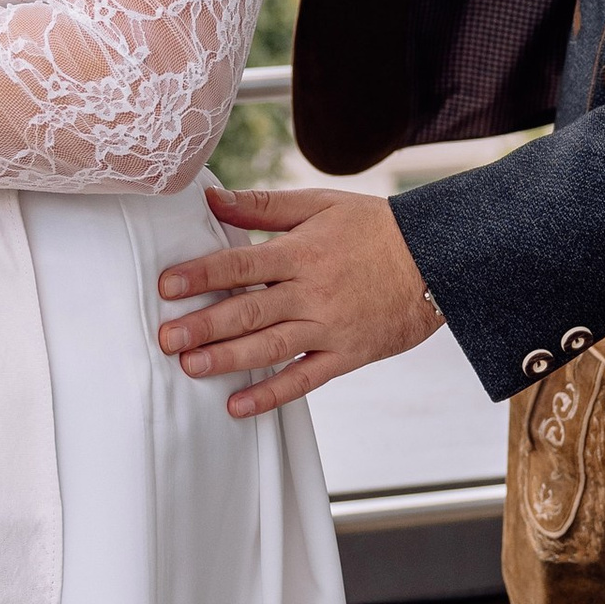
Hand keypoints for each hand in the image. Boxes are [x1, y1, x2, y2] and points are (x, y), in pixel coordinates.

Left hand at [158, 184, 440, 415]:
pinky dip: (272, 395)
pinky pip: (305, 379)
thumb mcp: (320, 204)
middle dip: (204, 326)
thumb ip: (263, 206)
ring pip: (271, 347)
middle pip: (249, 311)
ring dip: (228, 360)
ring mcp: (329, 327)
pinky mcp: (347, 355)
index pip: (241, 264)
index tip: (167, 286)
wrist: (438, 259)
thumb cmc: (374, 228)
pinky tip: (239, 406)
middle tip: (167, 339)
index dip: (202, 274)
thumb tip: (211, 197)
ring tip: (190, 368)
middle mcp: (312, 292)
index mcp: (301, 251)